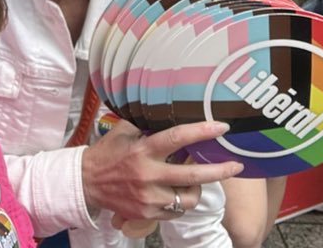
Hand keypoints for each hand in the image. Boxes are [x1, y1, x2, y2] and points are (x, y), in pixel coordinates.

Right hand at [81, 119, 242, 221]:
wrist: (86, 182)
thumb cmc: (106, 154)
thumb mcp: (123, 132)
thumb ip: (144, 123)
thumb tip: (164, 110)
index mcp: (142, 150)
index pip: (177, 138)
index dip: (202, 131)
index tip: (221, 127)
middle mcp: (148, 174)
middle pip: (192, 175)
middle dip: (219, 171)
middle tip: (236, 166)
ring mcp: (148, 197)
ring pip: (188, 197)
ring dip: (196, 189)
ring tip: (193, 181)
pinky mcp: (147, 213)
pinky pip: (175, 210)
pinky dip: (178, 201)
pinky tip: (173, 192)